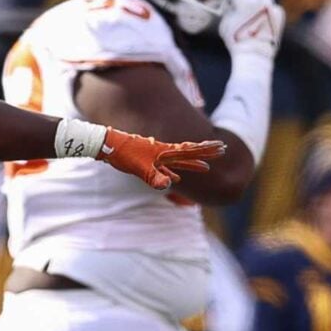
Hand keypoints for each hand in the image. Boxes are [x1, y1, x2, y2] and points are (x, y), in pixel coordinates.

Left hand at [99, 128, 225, 189]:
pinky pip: (166, 167)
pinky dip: (174, 172)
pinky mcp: (147, 160)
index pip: (191, 151)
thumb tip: (169, 185)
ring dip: (193, 163)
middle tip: (223, 149)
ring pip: (179, 160)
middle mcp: (163, 152)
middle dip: (206, 152)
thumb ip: (155, 177)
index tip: (223, 147)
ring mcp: (155, 155)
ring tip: (206, 167)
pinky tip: (176, 179)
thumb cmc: (123, 155)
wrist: (107, 145)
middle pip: (189, 152)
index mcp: (165, 152)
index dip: (206, 150)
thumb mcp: (139, 168)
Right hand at [218, 0, 284, 59]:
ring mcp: (271, 8)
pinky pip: (273, 6)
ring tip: (254, 12)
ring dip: (259, 1)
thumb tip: (230, 2)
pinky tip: (262, 20)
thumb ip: (228, 10)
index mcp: (244, 4)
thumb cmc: (236, 41)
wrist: (255, 54)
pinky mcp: (280, 13)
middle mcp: (260, 3)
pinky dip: (268, 11)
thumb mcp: (225, 24)